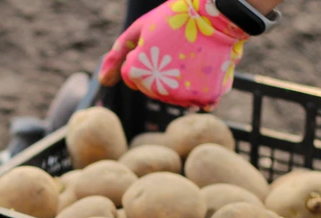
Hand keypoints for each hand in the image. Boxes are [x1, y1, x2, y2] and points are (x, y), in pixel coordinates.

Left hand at [99, 0, 248, 110]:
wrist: (218, 13)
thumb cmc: (175, 18)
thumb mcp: (139, 29)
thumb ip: (116, 56)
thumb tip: (102, 82)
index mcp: (137, 73)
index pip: (133, 78)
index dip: (146, 57)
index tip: (160, 43)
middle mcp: (157, 90)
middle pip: (153, 90)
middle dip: (161, 72)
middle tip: (178, 49)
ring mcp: (182, 96)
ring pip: (174, 97)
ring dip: (181, 82)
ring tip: (192, 57)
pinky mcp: (205, 98)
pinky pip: (198, 101)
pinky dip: (201, 89)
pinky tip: (205, 70)